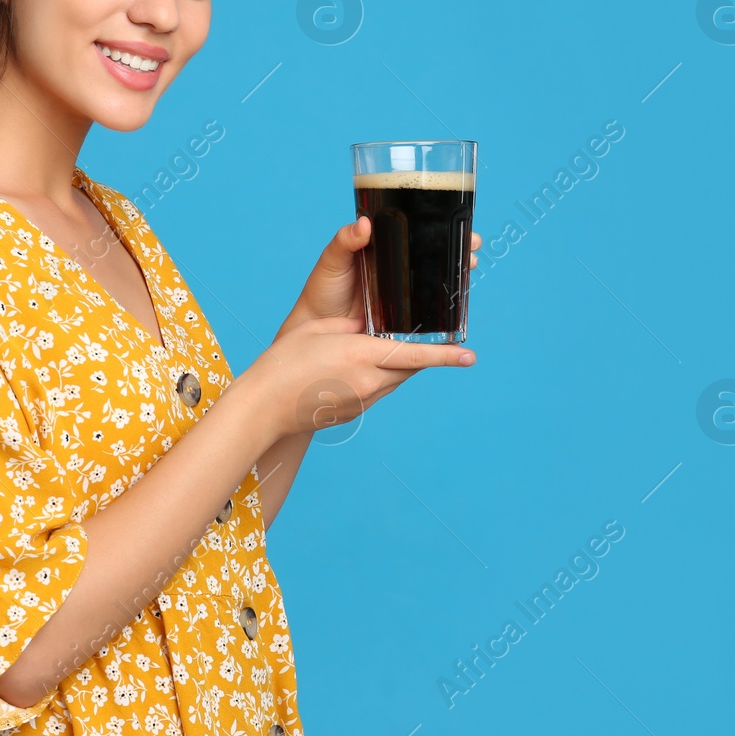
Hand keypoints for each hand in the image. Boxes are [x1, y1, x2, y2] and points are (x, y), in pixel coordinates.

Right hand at [246, 315, 474, 441]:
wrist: (264, 406)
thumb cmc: (284, 362)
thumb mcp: (318, 330)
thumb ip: (350, 324)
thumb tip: (369, 323)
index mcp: (361, 355)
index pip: (414, 355)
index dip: (445, 356)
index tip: (470, 356)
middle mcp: (368, 381)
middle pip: (409, 368)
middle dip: (417, 355)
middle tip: (419, 340)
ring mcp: (362, 400)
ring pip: (394, 380)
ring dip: (395, 366)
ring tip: (374, 352)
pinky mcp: (354, 412)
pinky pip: (377, 391)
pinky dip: (376, 378)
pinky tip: (354, 370)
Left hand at [281, 219, 481, 332]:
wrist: (315, 330)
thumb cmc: (321, 291)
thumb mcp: (331, 260)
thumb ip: (345, 241)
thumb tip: (365, 223)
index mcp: (383, 251)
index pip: (418, 234)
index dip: (441, 227)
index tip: (461, 222)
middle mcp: (398, 271)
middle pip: (435, 255)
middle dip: (459, 247)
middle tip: (472, 245)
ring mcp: (404, 296)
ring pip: (438, 281)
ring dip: (458, 272)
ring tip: (470, 265)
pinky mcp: (406, 319)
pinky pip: (431, 311)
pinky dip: (447, 305)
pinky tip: (460, 299)